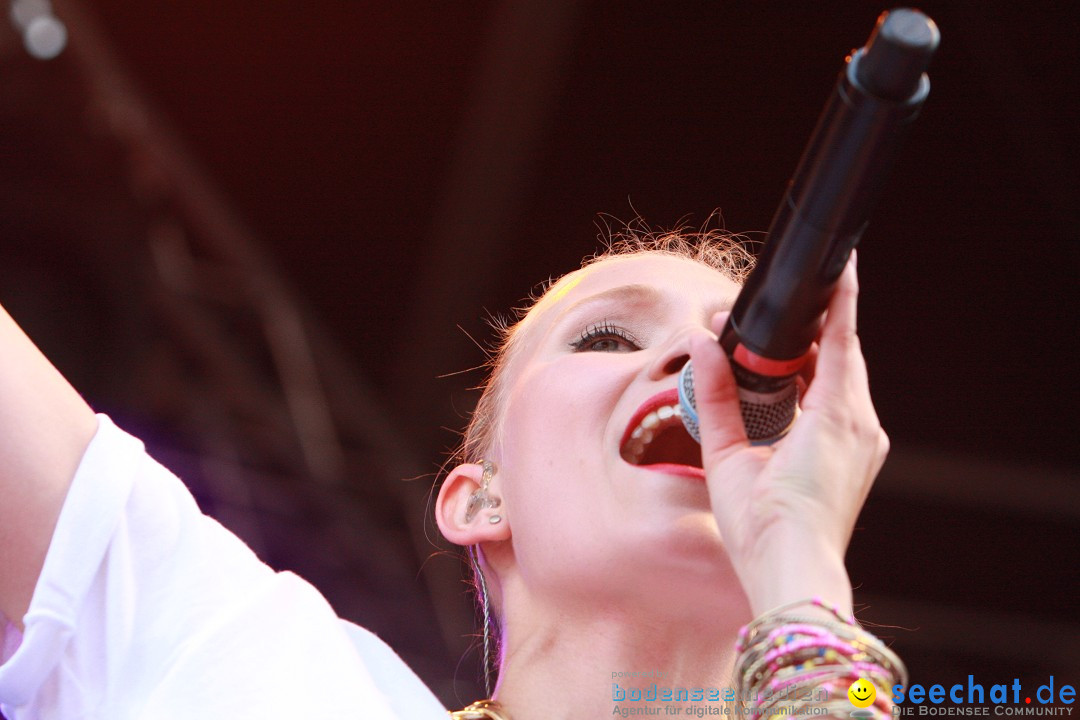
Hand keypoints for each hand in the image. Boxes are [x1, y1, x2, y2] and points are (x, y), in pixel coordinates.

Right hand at [688, 254, 887, 616]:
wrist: (794, 574)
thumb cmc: (762, 525)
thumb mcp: (730, 456)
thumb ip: (716, 394)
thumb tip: (701, 345)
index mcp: (834, 418)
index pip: (842, 339)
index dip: (840, 296)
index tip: (841, 262)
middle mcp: (860, 425)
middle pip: (844, 354)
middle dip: (817, 326)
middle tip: (783, 307)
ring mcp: (866, 443)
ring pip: (847, 379)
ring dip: (819, 356)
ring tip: (782, 344)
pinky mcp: (860, 458)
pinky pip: (846, 403)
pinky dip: (825, 384)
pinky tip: (797, 384)